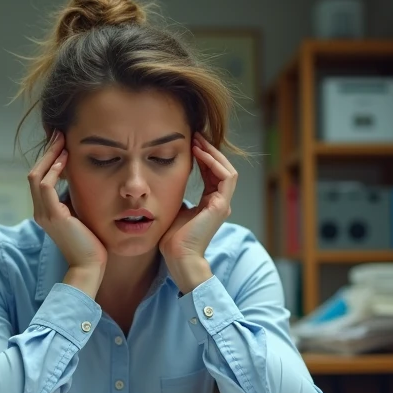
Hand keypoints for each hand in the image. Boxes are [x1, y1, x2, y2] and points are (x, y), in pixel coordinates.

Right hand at [28, 130, 107, 295]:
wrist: (90, 266)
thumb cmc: (91, 244)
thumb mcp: (82, 216)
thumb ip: (77, 201)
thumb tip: (84, 182)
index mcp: (45, 211)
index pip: (39, 178)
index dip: (49, 159)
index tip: (62, 142)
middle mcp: (40, 211)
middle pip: (35, 172)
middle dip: (48, 152)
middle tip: (59, 133)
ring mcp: (44, 214)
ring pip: (37, 175)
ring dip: (50, 155)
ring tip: (62, 140)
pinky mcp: (53, 216)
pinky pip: (46, 185)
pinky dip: (54, 169)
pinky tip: (66, 159)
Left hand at [160, 132, 237, 292]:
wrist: (178, 258)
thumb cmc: (172, 239)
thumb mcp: (174, 209)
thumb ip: (177, 195)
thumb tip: (166, 180)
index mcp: (210, 203)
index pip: (211, 173)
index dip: (202, 156)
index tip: (189, 143)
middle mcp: (220, 202)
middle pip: (221, 168)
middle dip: (208, 150)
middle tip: (195, 135)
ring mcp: (223, 204)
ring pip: (226, 169)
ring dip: (212, 153)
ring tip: (198, 140)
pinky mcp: (221, 206)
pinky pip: (225, 177)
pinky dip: (214, 163)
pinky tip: (200, 153)